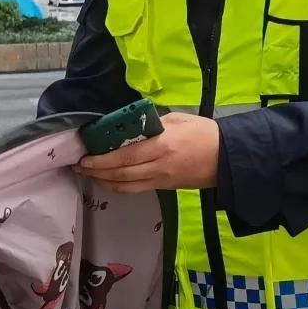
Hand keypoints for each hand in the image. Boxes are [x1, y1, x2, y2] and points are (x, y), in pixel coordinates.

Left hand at [77, 113, 219, 191]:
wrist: (227, 158)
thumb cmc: (204, 133)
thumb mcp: (178, 119)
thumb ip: (153, 123)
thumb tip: (130, 124)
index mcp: (162, 145)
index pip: (126, 156)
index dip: (103, 160)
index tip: (86, 156)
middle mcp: (159, 165)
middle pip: (121, 174)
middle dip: (97, 172)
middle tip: (80, 167)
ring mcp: (161, 179)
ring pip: (126, 186)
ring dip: (104, 182)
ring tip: (88, 175)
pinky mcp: (164, 188)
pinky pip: (136, 189)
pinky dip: (118, 186)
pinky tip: (107, 181)